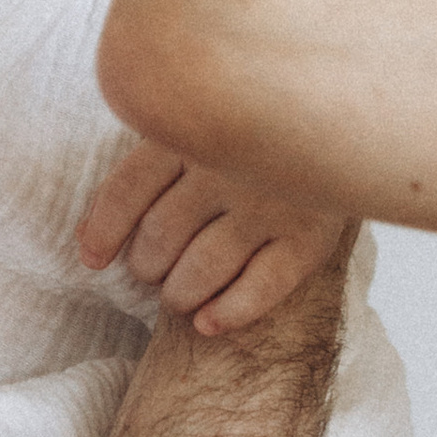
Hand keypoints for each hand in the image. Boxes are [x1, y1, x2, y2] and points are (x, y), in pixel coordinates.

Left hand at [77, 138, 350, 336]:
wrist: (351, 114)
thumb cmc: (258, 124)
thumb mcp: (204, 120)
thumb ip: (150, 165)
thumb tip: (85, 244)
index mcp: (194, 129)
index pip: (128, 189)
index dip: (102, 231)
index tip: (94, 259)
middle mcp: (229, 165)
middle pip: (160, 236)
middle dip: (147, 265)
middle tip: (153, 270)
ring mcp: (272, 202)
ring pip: (200, 269)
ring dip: (178, 294)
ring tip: (178, 296)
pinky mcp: (310, 236)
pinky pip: (260, 289)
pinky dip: (227, 313)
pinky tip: (207, 323)